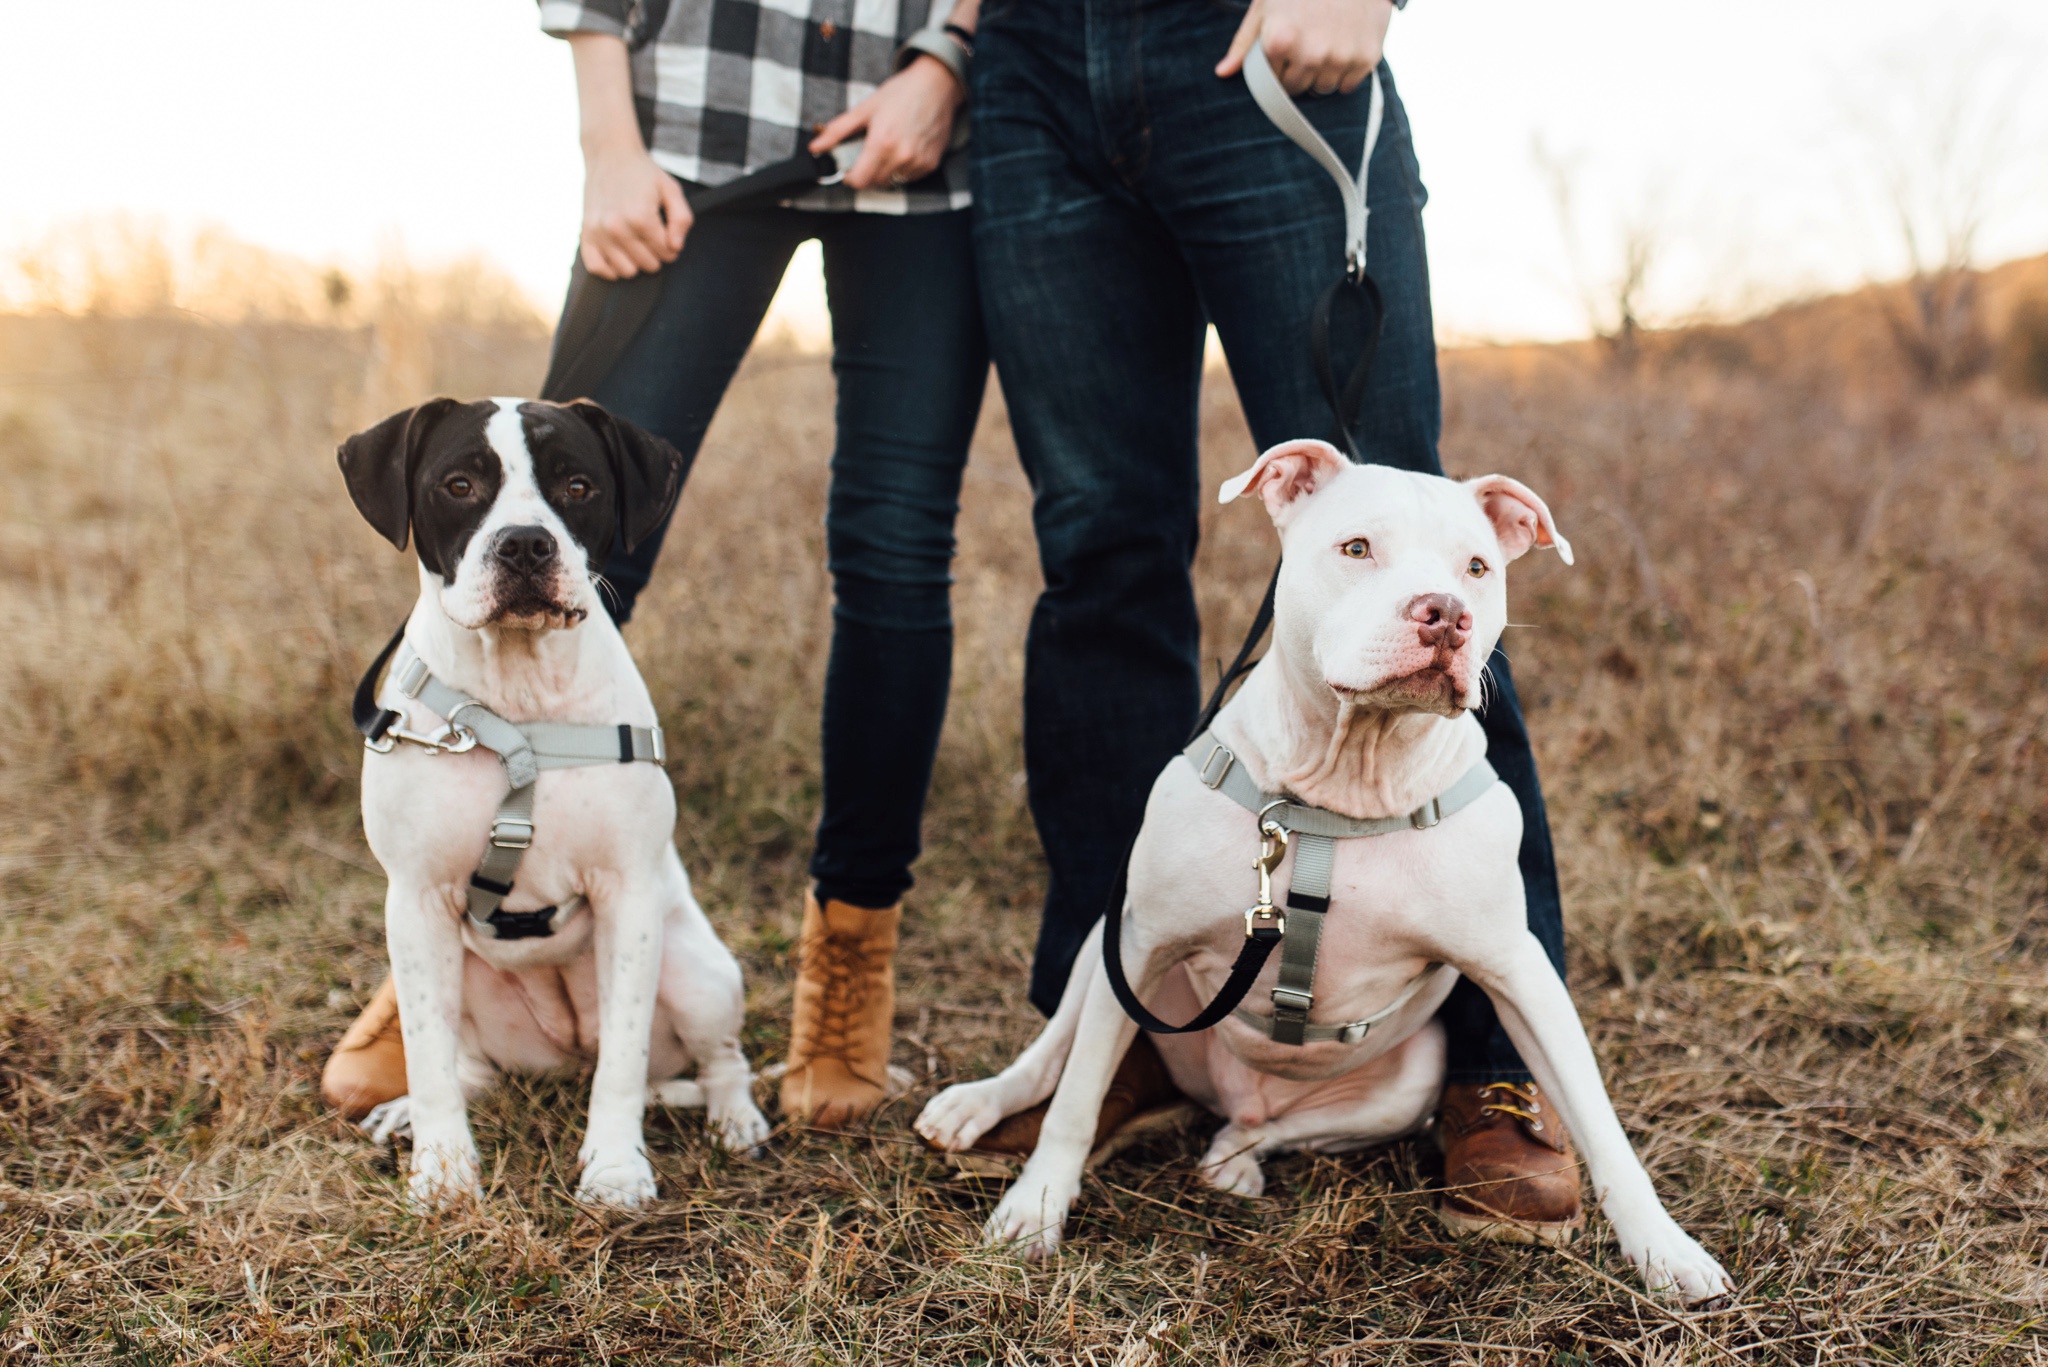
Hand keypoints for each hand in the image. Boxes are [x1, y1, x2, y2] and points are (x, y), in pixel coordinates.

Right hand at [580, 139, 690, 279]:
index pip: (667, 253)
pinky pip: (597, 268)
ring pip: (627, 271)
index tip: (667, 231)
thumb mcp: (671, 189)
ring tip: (637, 242)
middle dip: (656, 253)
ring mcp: (598, 232)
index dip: (672, 245)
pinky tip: (619, 255)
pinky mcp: (585, 234)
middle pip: (649, 264)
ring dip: (636, 261)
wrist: (609, 153)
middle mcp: (617, 228)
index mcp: (641, 217)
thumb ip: (681, 219)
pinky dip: (610, 268)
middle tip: (652, 234)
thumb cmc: (643, 173)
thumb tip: (675, 247)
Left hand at [809, 54, 963, 190]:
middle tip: (867, 155)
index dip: (850, 178)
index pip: (859, 181)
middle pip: (874, 184)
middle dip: (867, 174)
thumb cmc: (900, 93)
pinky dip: (902, 170)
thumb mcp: (865, 109)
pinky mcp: (931, 164)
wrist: (936, 85)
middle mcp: (901, 157)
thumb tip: (814, 148)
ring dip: (885, 173)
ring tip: (887, 150)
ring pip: (892, 182)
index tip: (849, 169)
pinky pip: (909, 178)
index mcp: (881, 143)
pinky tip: (903, 149)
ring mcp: (918, 162)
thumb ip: (837, 131)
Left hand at [1217, 0, 1394, 96]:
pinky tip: (1343, 47)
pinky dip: (1345, 73)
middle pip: (1297, 88)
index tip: (1284, 49)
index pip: (1272, 82)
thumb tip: (1222, 73)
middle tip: (1305, 45)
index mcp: (1280, 42)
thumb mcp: (1266, 6)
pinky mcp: (1366, 57)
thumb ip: (1245, 42)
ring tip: (1324, 43)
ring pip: (1323, 89)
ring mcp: (1340, 57)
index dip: (1277, 67)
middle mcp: (1310, 54)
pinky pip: (1348, 86)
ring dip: (1321, 74)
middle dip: (1297, 73)